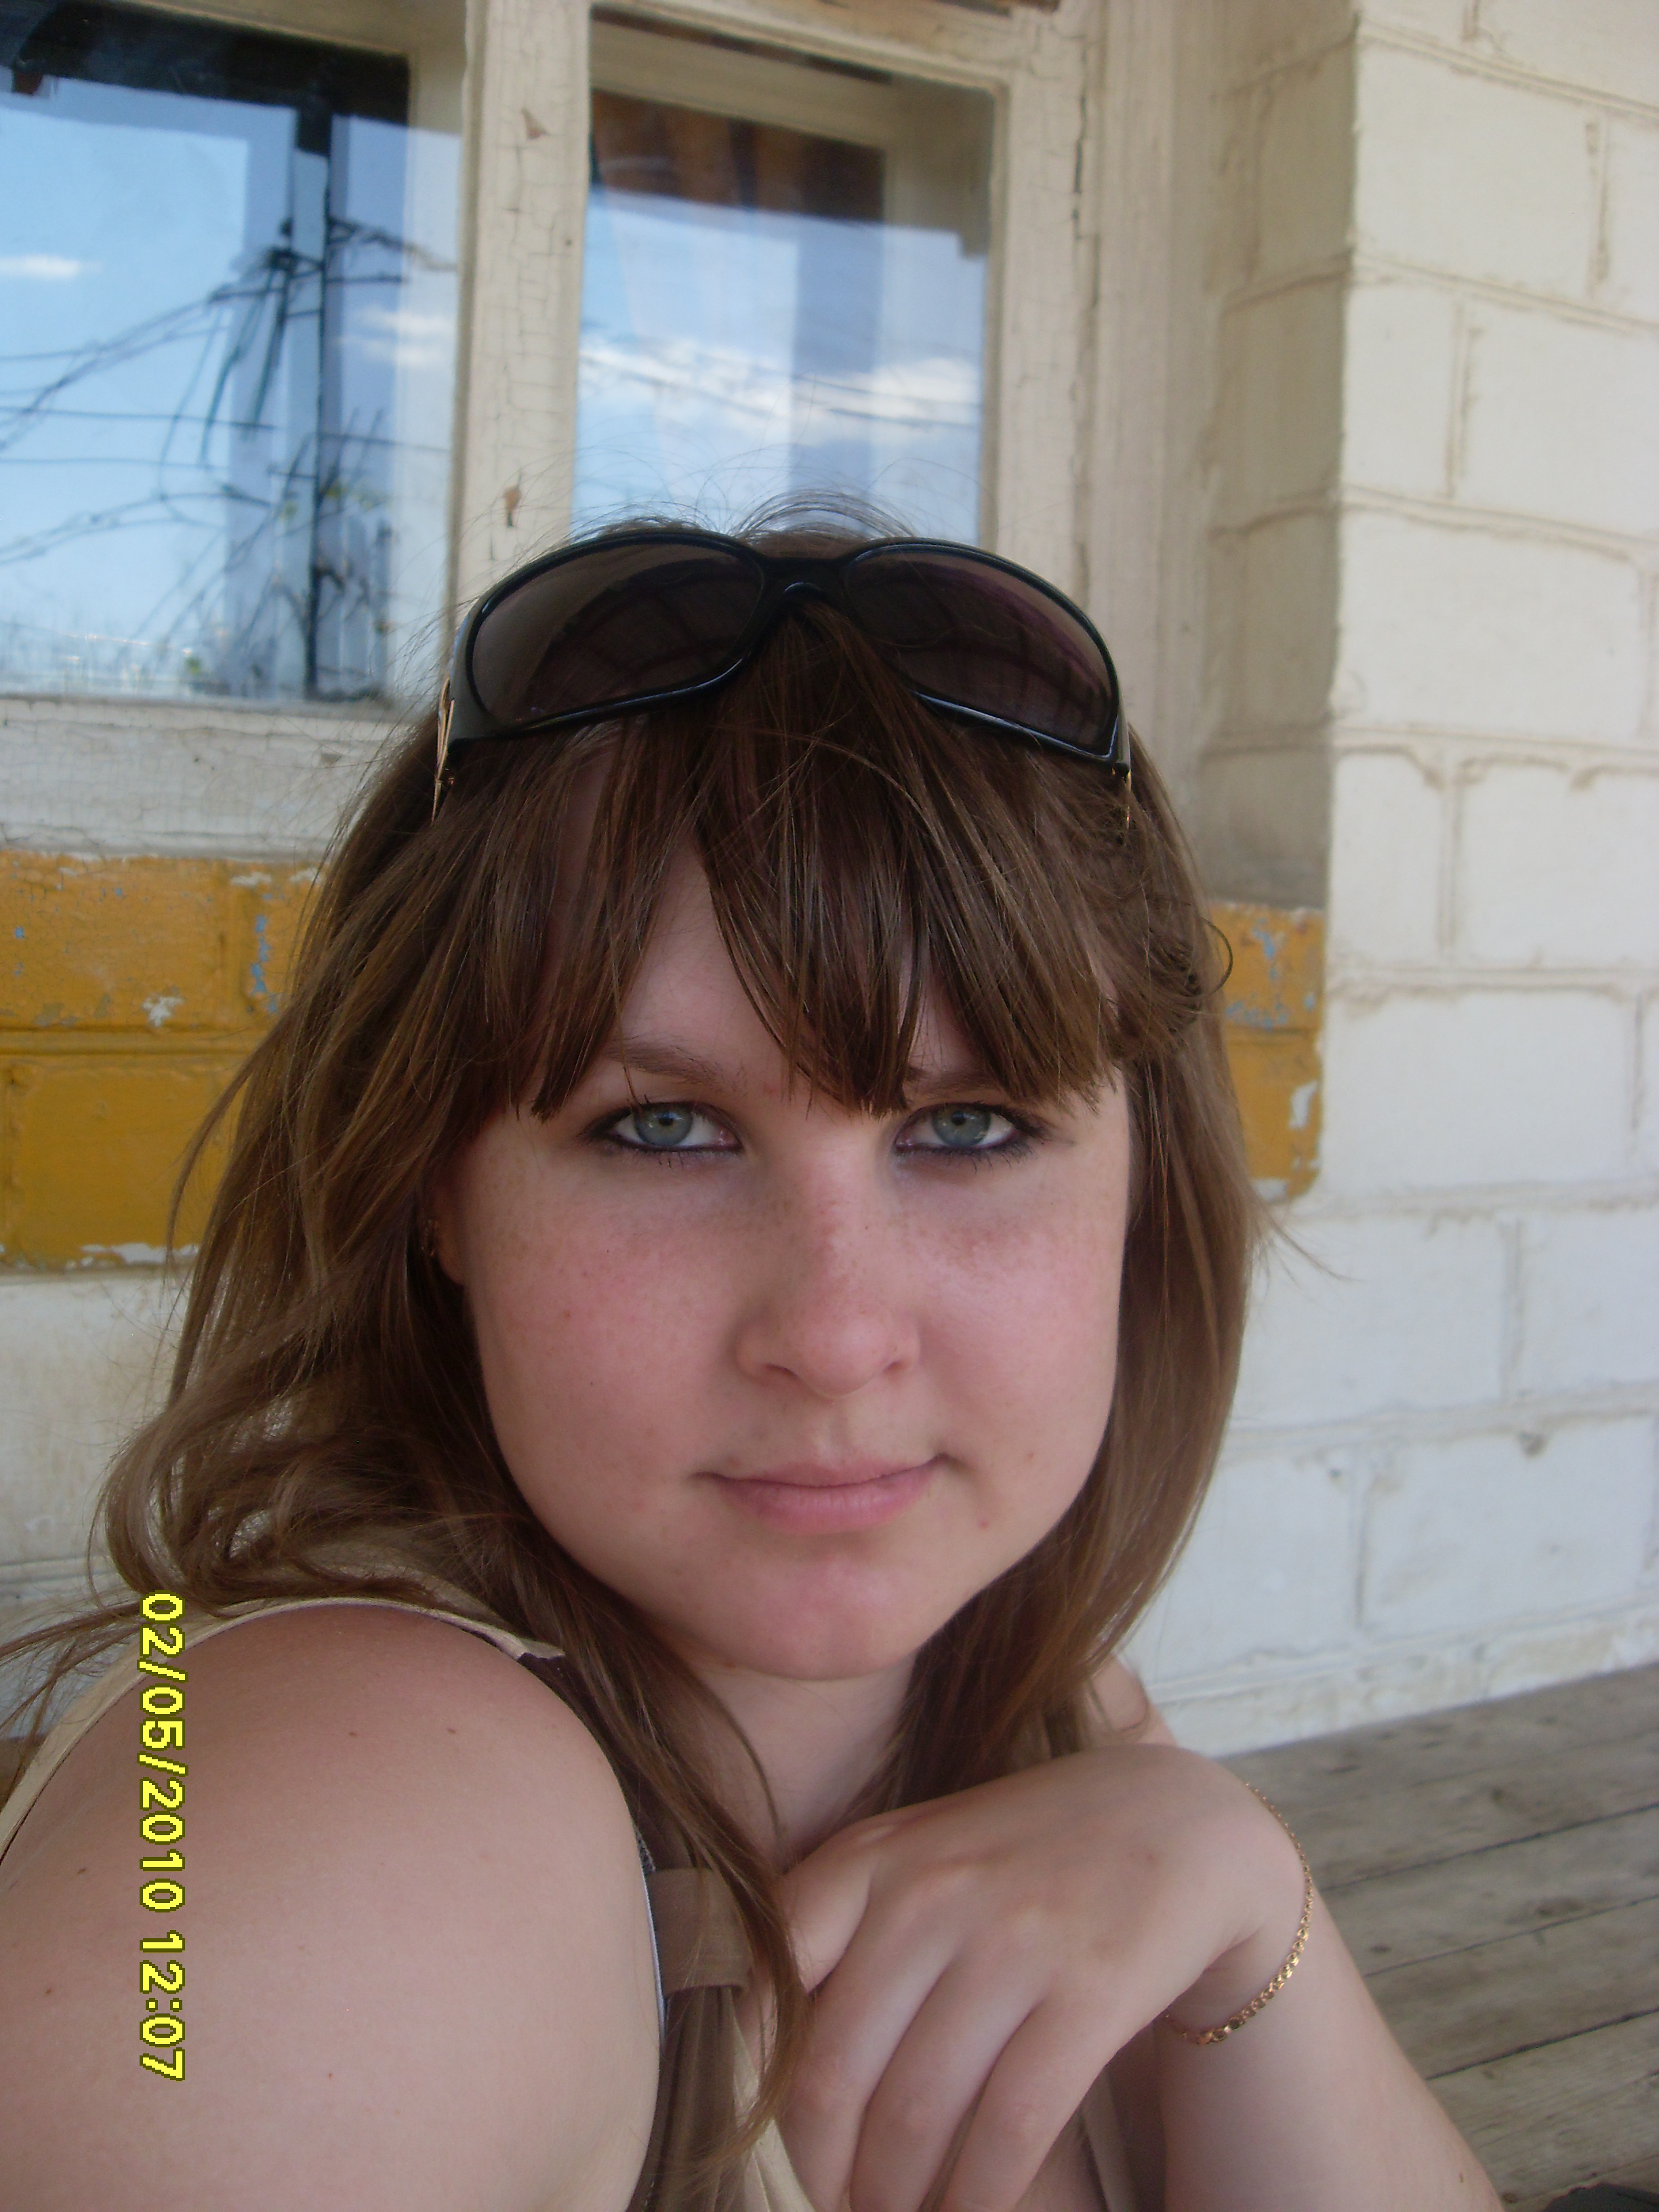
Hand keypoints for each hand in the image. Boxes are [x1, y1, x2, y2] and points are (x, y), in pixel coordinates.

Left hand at [770, 1745, 1307, 2211]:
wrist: (1178, 1822)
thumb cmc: (1021, 1855)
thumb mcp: (917, 1854)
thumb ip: (841, 1924)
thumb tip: (760, 2045)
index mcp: (870, 1856)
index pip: (768, 1985)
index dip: (757, 2085)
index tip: (770, 2141)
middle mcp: (929, 1892)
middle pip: (833, 2074)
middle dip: (824, 2171)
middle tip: (838, 2203)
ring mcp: (1012, 1938)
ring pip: (915, 2115)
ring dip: (896, 2197)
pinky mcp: (1090, 1990)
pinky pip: (1009, 2129)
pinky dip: (977, 2195)